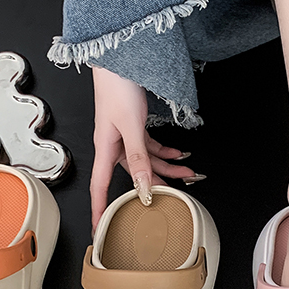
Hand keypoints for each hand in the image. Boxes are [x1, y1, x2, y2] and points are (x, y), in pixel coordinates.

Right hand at [90, 66, 199, 229]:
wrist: (120, 57)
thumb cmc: (117, 86)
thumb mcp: (131, 126)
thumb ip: (138, 158)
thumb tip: (142, 186)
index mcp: (105, 147)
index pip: (100, 187)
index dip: (100, 211)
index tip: (101, 231)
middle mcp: (112, 144)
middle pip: (133, 176)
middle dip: (153, 188)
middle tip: (172, 201)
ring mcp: (123, 134)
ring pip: (146, 161)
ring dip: (167, 168)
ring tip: (188, 173)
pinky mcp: (133, 124)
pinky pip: (150, 146)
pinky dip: (165, 151)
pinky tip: (178, 154)